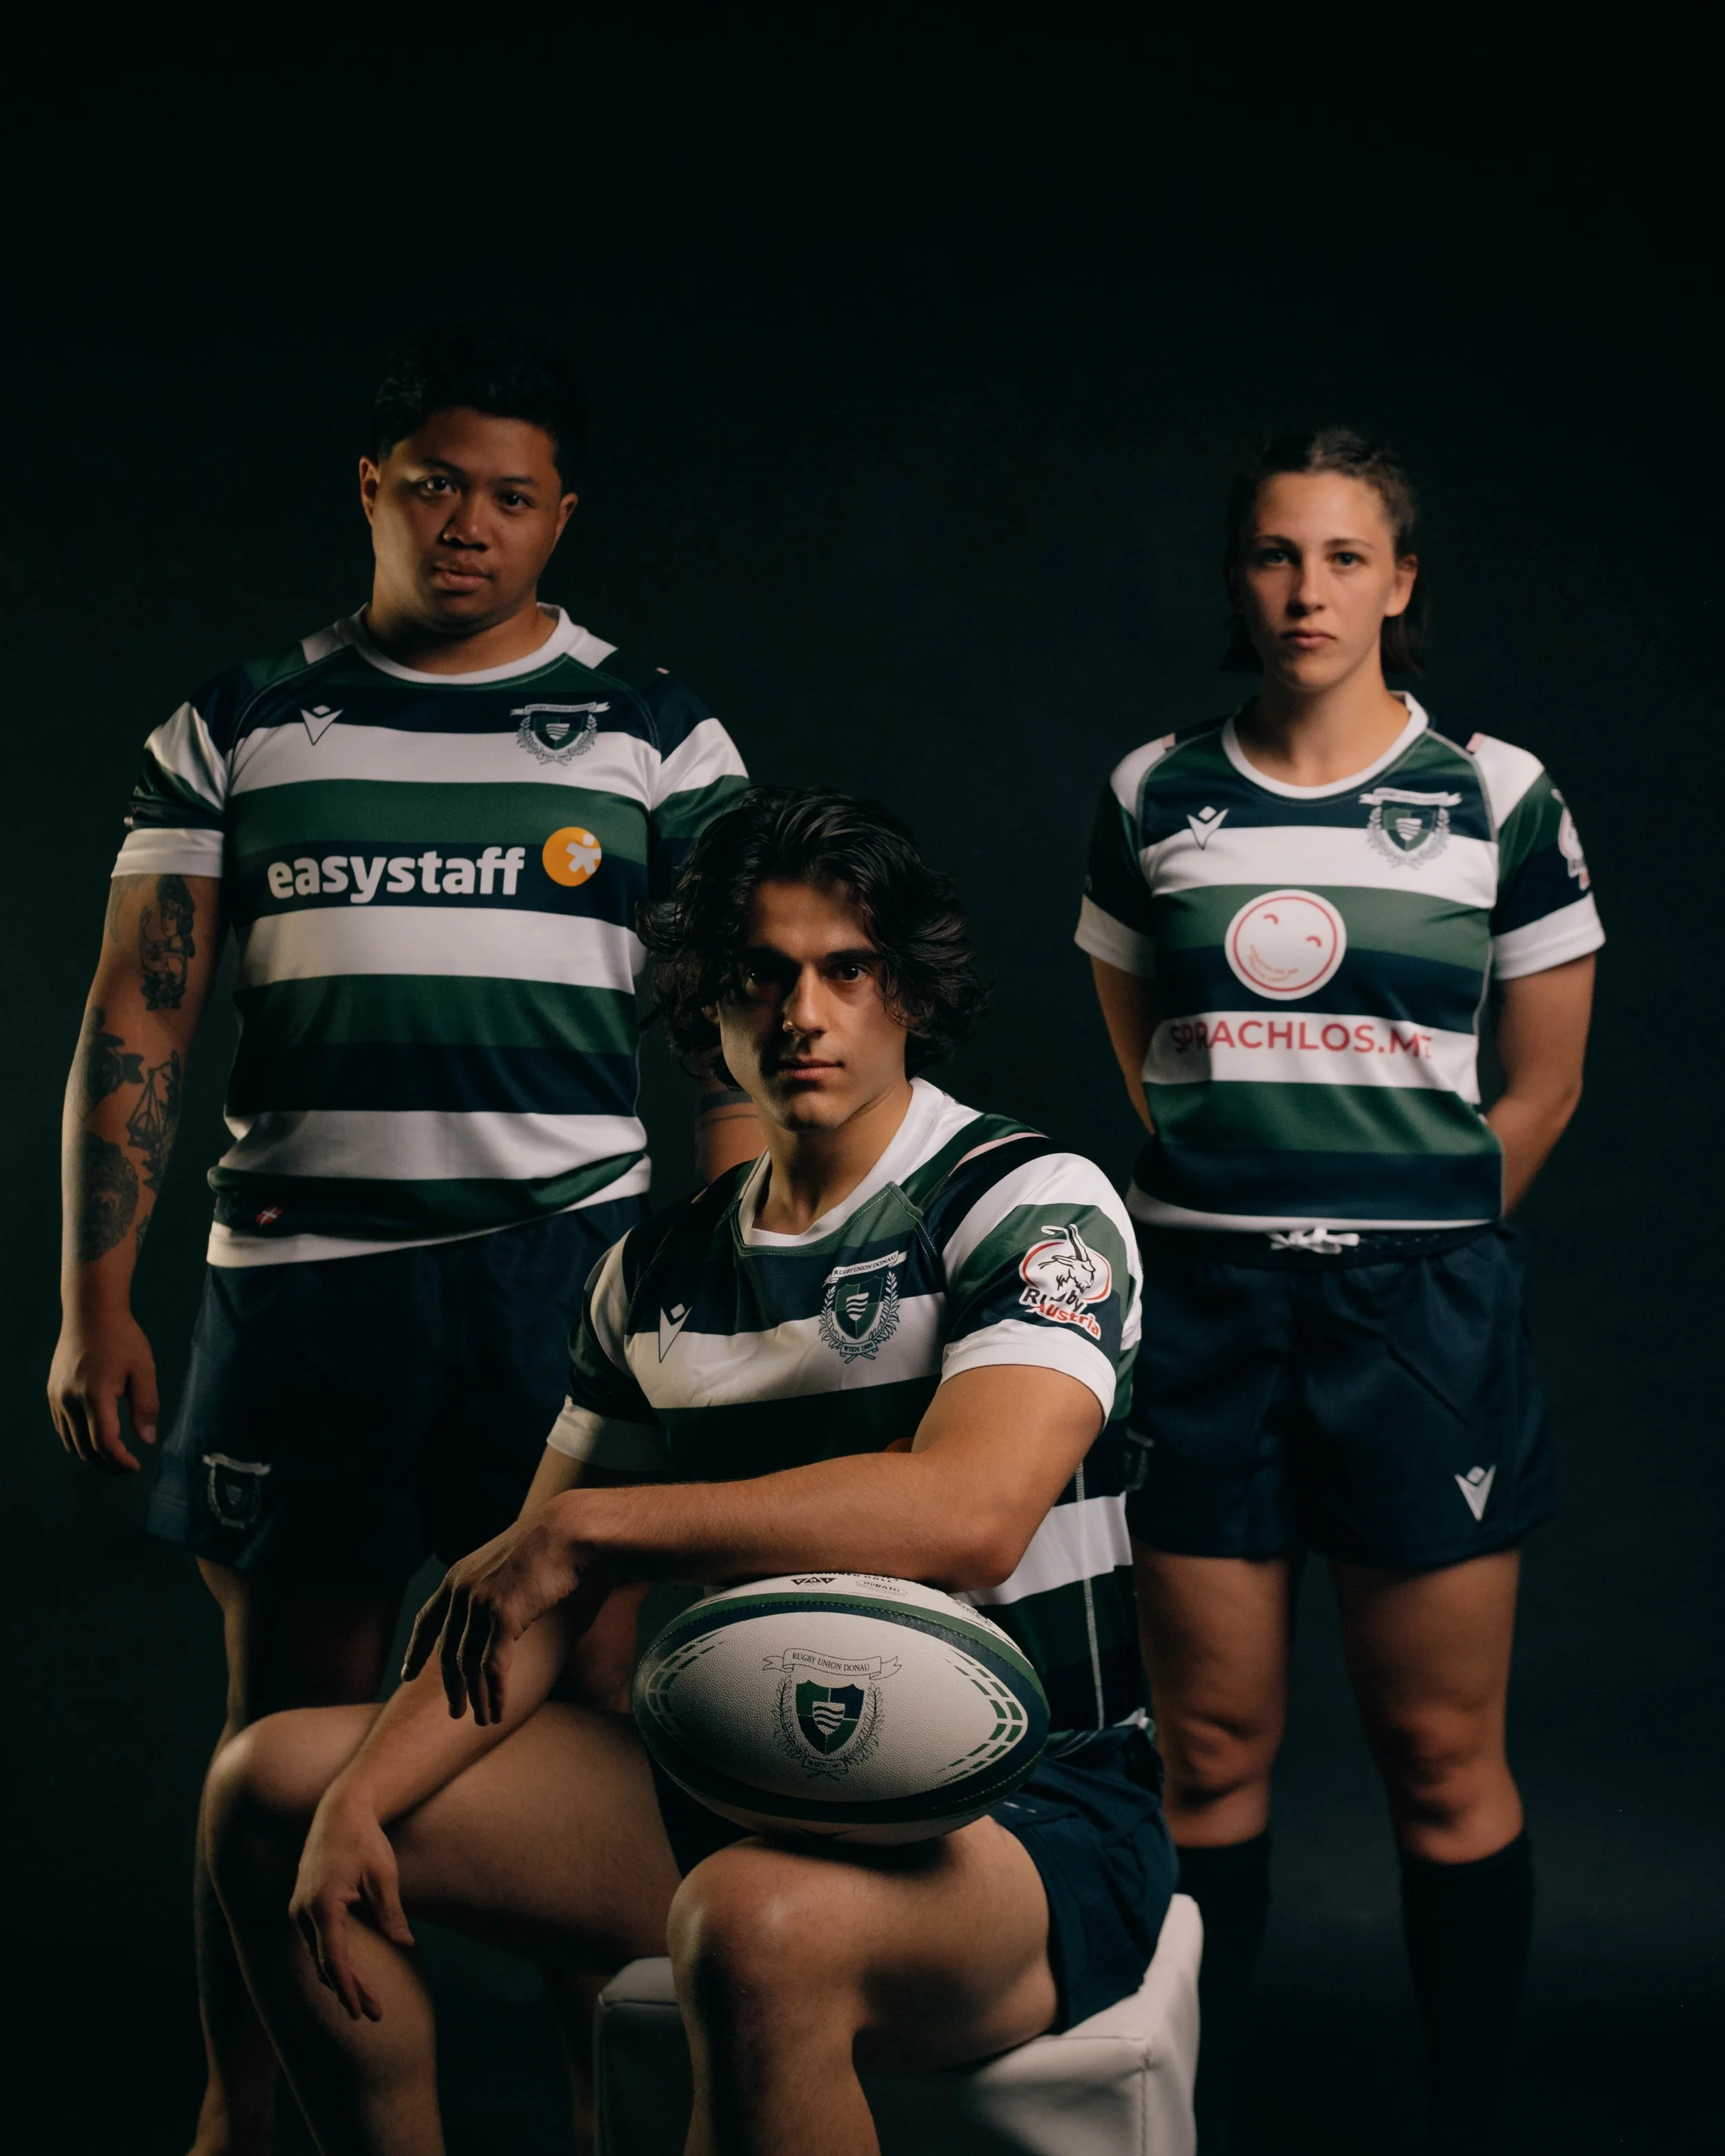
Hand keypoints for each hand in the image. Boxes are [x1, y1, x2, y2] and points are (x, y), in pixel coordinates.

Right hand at [47, 1305, 159, 1471]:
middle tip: (127, 1468)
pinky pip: (62, 1428)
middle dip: (106, 1464)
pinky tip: (94, 1441)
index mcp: (95, 1395)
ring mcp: (57, 1398)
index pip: (104, 1442)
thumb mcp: (143, 1369)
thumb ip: (146, 1406)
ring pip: (70, 1442)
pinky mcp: (52, 1394)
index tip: (136, 1467)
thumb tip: (147, 1440)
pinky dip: (77, 1441)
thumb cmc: (122, 1338)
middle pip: (84, 1448)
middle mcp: (70, 1400)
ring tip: (113, 1459)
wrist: (90, 1313)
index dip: (119, 1461)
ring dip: (91, 1456)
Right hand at [289, 1791, 414, 2022]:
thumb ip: (390, 1913)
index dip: (347, 1988)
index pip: (334, 1959)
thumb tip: (405, 1944)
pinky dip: (333, 1961)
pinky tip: (350, 1975)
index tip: (360, 2012)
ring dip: (341, 1979)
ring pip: (320, 1956)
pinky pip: (317, 1943)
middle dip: (349, 1990)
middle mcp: (303, 1912)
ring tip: (368, 2002)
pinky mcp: (303, 1907)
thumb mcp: (384, 1877)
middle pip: (326, 1963)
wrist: (340, 1812)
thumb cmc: (364, 1841)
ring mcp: (299, 1910)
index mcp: (322, 1905)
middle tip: (375, 2014)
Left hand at [402, 1506, 583, 1725]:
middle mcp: (461, 1591)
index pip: (426, 1620)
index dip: (416, 1651)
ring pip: (468, 1665)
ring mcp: (479, 1603)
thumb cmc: (545, 1547)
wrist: (566, 1531)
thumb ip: (488, 1590)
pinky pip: (493, 1666)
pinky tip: (498, 1711)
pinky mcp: (503, 1615)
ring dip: (476, 1698)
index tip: (407, 1676)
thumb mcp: (503, 1566)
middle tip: (456, 1713)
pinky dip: (495, 1693)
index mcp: (457, 1577)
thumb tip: (490, 1620)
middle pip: (447, 1651)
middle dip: (451, 1687)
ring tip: (483, 1720)